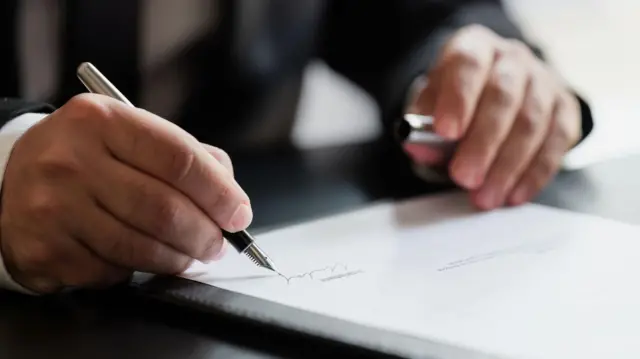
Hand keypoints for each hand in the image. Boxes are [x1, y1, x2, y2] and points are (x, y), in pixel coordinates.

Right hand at [0, 94, 250, 292]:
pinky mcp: (45, 249)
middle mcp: (71, 161)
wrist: (10, 179)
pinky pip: (113, 272)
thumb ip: (184, 156)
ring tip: (189, 255)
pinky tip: (138, 258)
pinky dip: (137, 271)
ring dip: (178, 259)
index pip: (180, 158)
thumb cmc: (86, 157)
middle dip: (205, 234)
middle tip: (218, 243)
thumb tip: (230, 197)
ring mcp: (53, 208)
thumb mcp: (128, 135)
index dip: (219, 192)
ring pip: (142, 247)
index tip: (238, 213)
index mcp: (102, 121)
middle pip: (164, 209)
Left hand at [404, 25, 581, 209]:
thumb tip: (420, 149)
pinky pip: (555, 143)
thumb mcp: (432, 105)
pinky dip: (534, 174)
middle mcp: (512, 59)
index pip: (468, 64)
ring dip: (507, 165)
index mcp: (475, 47)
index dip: (458, 98)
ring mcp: (543, 82)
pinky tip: (513, 195)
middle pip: (503, 97)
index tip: (445, 132)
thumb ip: (423, 126)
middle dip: (483, 142)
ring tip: (485, 197)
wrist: (492, 91)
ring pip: (531, 122)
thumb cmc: (458, 100)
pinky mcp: (565, 109)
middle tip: (464, 177)